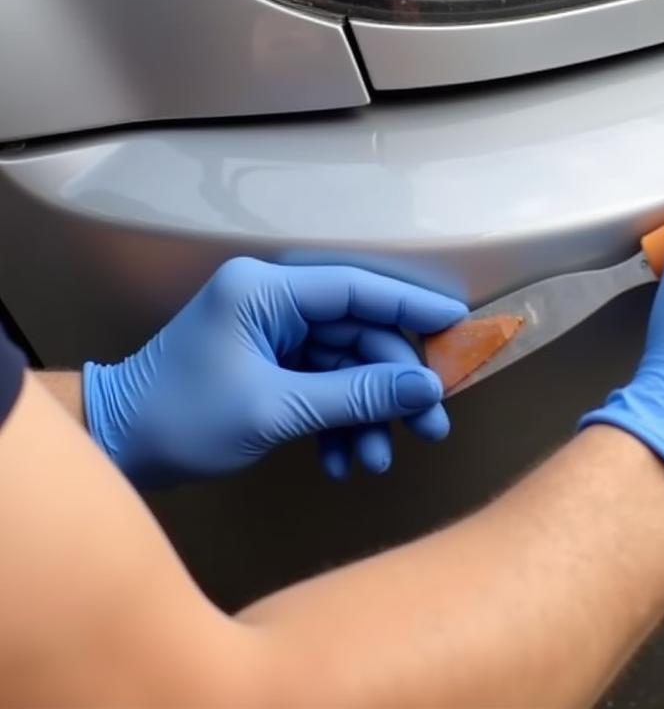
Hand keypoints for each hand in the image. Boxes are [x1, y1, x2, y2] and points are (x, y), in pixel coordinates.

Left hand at [84, 258, 466, 486]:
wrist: (117, 449)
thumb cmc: (182, 419)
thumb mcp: (275, 408)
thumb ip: (355, 395)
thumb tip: (426, 389)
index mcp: (266, 291)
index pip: (357, 289)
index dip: (412, 306)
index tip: (459, 325)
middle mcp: (273, 303)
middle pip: (358, 335)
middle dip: (392, 386)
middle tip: (429, 429)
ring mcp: (272, 335)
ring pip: (345, 366)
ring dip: (366, 414)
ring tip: (377, 461)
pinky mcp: (270, 365)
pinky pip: (322, 386)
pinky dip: (337, 422)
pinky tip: (344, 462)